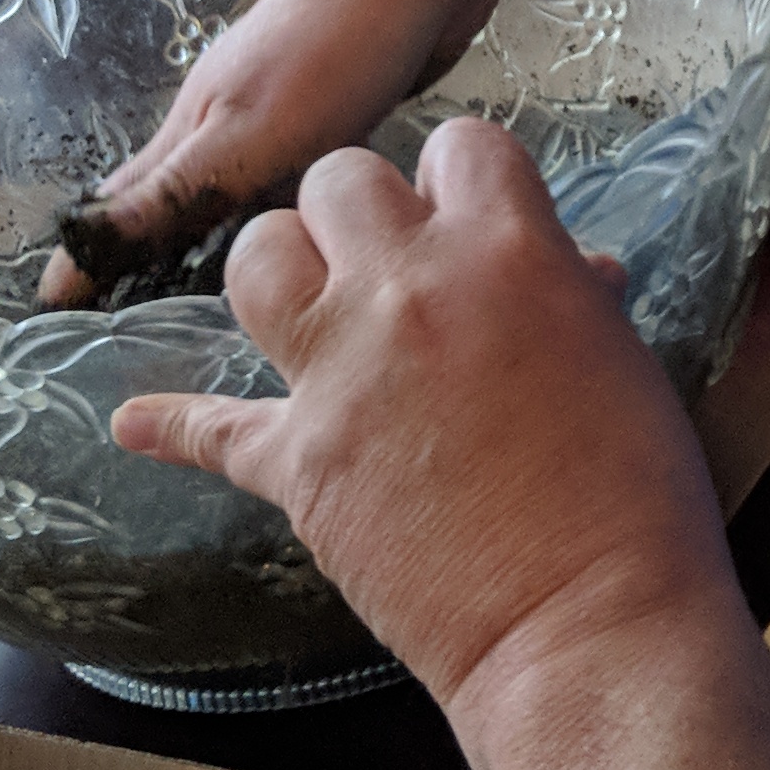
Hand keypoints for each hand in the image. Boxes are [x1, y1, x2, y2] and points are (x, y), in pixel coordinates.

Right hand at [41, 0, 496, 298]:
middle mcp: (226, 112)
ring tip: (202, 288)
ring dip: (211, 227)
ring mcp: (280, 101)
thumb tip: (83, 244)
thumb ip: (177, 191)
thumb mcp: (246, 133)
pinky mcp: (337, 101)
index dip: (88, 254)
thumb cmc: (332, 49)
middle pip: (170, 189)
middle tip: (121, 311)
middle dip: (140, 245)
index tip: (52, 308)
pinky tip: (295, 227)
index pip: (124, 201)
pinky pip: (287, 168)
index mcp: (195, 123)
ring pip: (231, 180)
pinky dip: (273, 204)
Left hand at [110, 115, 736, 725]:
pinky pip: (209, 431)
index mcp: (506, 248)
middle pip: (339, 181)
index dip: (458, 180)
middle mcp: (408, 289)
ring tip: (306, 307)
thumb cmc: (636, 498)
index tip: (463, 215)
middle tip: (388, 266)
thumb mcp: (622, 363)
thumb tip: (571, 272)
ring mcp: (340, 373)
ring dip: (281, 273)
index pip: (459, 146)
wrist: (586, 624)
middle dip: (361, 214)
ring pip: (257, 259)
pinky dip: (170, 428)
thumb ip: (571, 299)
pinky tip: (133, 423)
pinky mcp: (297, 461)